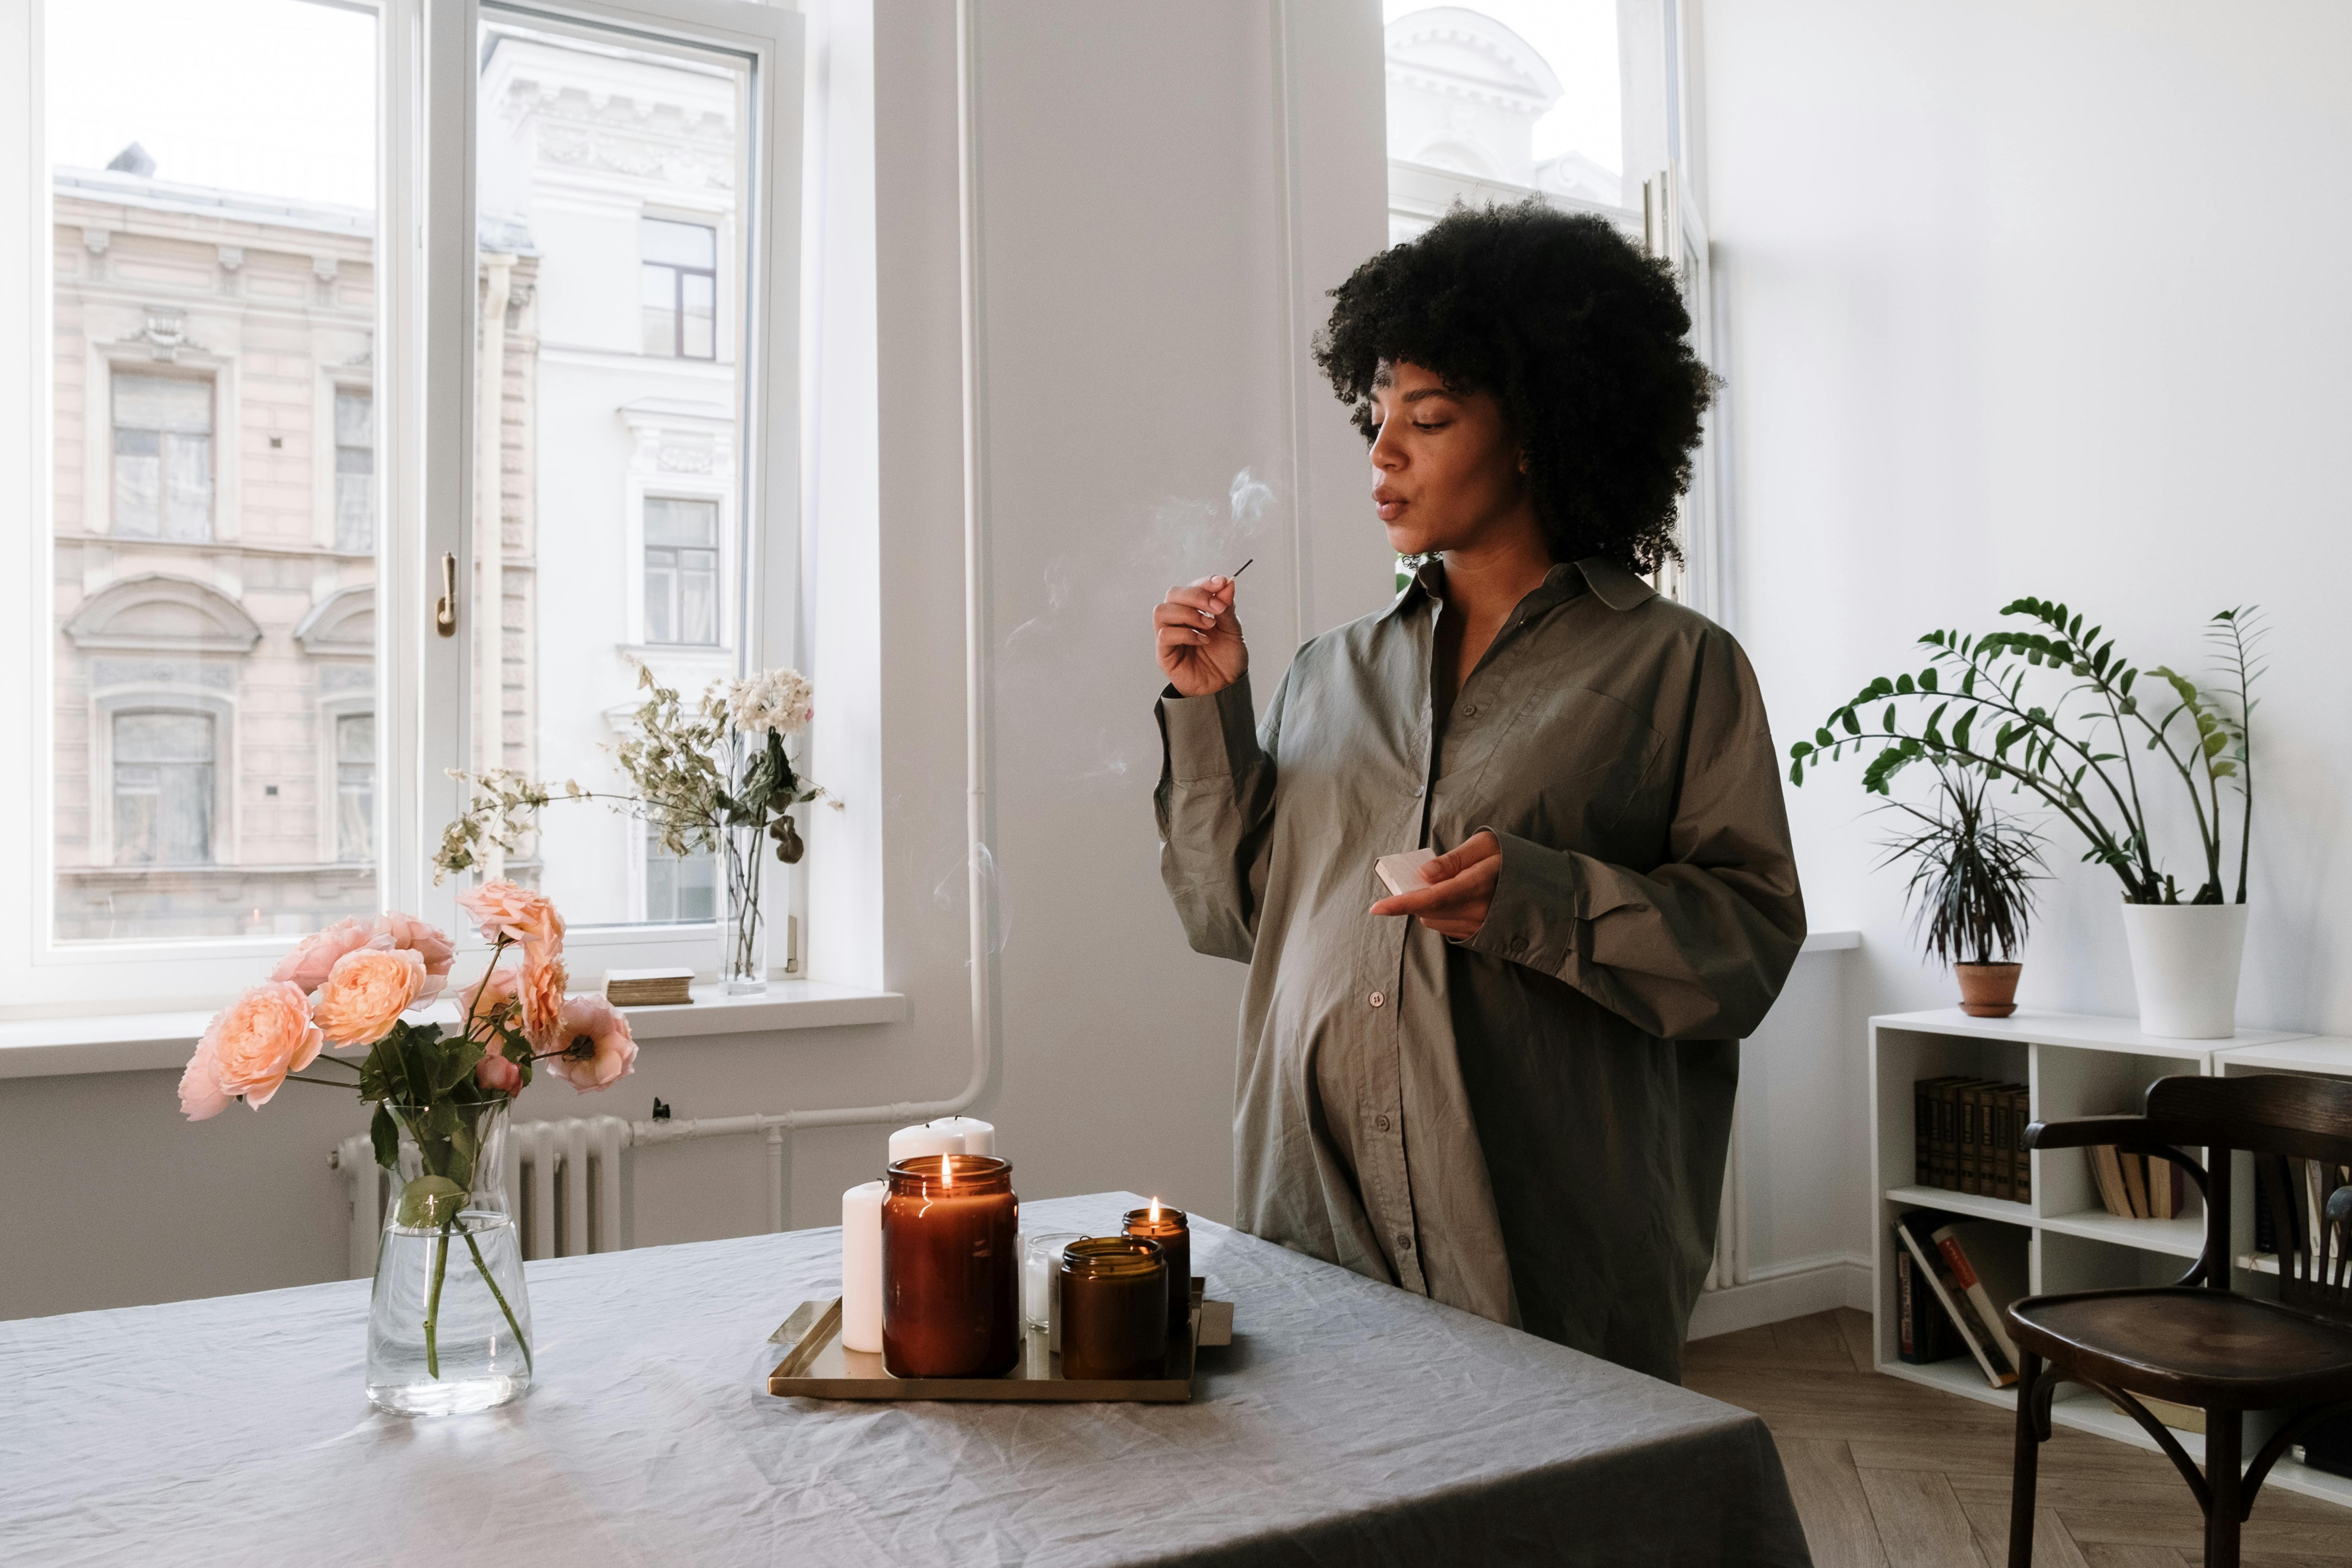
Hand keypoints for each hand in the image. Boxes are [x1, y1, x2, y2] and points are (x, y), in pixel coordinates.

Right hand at [1155, 575, 1248, 696]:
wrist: (1227, 687)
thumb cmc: (1227, 659)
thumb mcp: (1233, 630)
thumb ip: (1227, 608)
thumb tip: (1227, 584)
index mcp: (1194, 610)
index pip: (1191, 587)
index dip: (1204, 582)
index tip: (1221, 582)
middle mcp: (1178, 619)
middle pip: (1173, 593)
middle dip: (1196, 595)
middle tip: (1216, 608)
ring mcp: (1169, 636)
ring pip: (1162, 610)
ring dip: (1188, 613)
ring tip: (1209, 625)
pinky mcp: (1164, 654)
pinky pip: (1164, 635)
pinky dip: (1185, 633)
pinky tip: (1203, 640)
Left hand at [1369, 831, 1499, 939]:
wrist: (1540, 888)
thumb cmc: (1508, 858)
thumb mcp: (1485, 845)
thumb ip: (1454, 859)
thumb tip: (1424, 874)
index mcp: (1480, 883)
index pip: (1434, 898)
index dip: (1402, 904)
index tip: (1377, 908)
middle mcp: (1480, 910)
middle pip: (1428, 910)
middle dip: (1414, 895)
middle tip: (1427, 876)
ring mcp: (1480, 926)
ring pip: (1433, 920)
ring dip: (1427, 905)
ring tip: (1448, 885)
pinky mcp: (1478, 935)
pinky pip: (1445, 926)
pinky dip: (1439, 912)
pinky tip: (1455, 899)